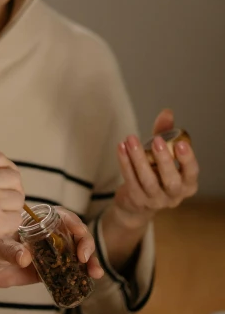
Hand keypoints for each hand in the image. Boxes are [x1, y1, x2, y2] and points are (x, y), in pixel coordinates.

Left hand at [0, 207, 103, 287]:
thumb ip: (11, 250)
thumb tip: (25, 257)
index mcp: (38, 221)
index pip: (62, 216)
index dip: (74, 223)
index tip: (79, 234)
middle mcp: (49, 235)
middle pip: (75, 234)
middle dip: (86, 244)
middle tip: (85, 258)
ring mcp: (52, 253)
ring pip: (77, 254)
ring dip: (90, 261)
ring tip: (95, 273)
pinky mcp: (51, 271)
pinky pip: (70, 272)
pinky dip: (81, 276)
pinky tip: (89, 282)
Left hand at [113, 108, 198, 228]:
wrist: (137, 201)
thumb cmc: (155, 172)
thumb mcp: (162, 153)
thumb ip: (165, 133)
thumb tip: (167, 112)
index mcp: (187, 183)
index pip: (192, 172)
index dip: (188, 159)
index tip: (181, 143)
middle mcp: (174, 195)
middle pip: (171, 181)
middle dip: (164, 160)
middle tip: (157, 140)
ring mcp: (155, 200)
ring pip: (148, 181)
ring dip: (139, 158)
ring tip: (131, 139)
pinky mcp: (137, 199)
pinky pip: (130, 180)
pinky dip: (125, 163)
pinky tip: (121, 147)